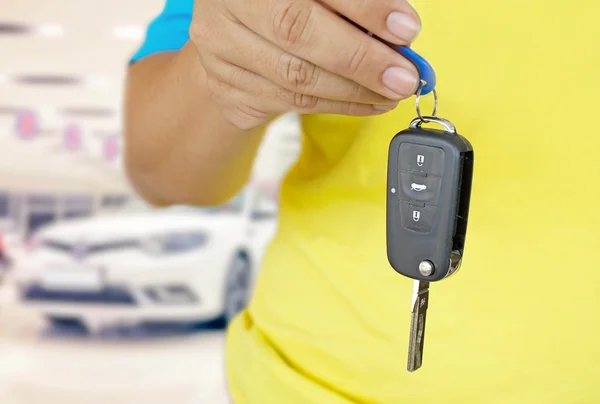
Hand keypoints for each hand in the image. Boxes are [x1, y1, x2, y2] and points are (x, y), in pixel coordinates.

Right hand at [190, 0, 421, 129]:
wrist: (233, 31)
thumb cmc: (283, 5)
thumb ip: (349, 4)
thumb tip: (399, 31)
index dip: (362, 9)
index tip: (405, 28)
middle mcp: (224, 12)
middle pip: (297, 36)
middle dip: (360, 60)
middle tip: (404, 77)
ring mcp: (219, 56)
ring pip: (295, 79)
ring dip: (354, 91)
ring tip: (392, 92)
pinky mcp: (227, 91)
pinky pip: (290, 104)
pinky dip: (337, 106)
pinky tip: (367, 103)